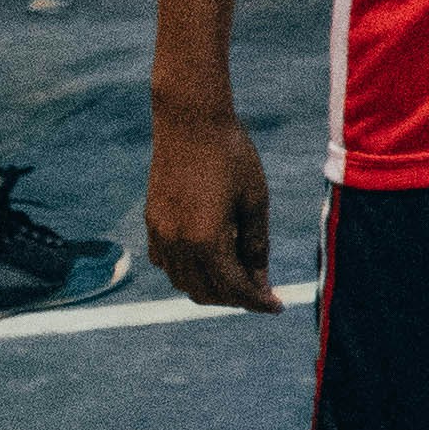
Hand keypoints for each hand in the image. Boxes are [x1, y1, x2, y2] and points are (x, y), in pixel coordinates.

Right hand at [146, 100, 280, 313]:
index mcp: (206, 241)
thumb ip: (256, 245)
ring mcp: (159, 234)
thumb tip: (260, 280)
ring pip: (183, 281)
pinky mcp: (152, 222)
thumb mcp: (255, 202)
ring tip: (240, 278)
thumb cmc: (232, 157)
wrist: (190, 123)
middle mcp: (177, 244)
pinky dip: (189, 271)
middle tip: (262, 293)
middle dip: (236, 298)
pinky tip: (210, 260)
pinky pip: (167, 263)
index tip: (276, 306)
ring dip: (211, 287)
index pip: (234, 288)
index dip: (257, 301)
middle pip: (206, 292)